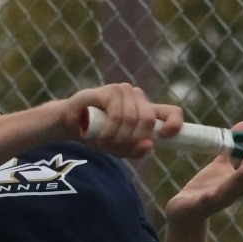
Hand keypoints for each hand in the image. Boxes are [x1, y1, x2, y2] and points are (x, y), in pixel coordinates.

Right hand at [53, 83, 181, 157]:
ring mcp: (123, 91)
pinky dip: (109, 131)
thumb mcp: (118, 148)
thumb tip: (150, 145)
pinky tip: (98, 134)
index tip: (164, 136)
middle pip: (147, 120)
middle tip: (114, 148)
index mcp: (146, 111)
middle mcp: (138, 98)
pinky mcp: (108, 90)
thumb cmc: (96, 135)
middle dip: (131, 140)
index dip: (174, 124)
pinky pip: (116, 115)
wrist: (68, 124)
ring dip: (116, 138)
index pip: (172, 112)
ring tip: (102, 143)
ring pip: (131, 119)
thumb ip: (135, 150)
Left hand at [164, 123, 242, 223]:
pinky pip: (203, 202)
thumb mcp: (220, 164)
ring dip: (237, 181)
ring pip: (227, 192)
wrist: (186, 209)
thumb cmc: (206, 186)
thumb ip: (231, 147)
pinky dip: (206, 199)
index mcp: (235, 183)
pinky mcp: (197, 205)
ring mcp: (214, 199)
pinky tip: (208, 195)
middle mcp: (229, 192)